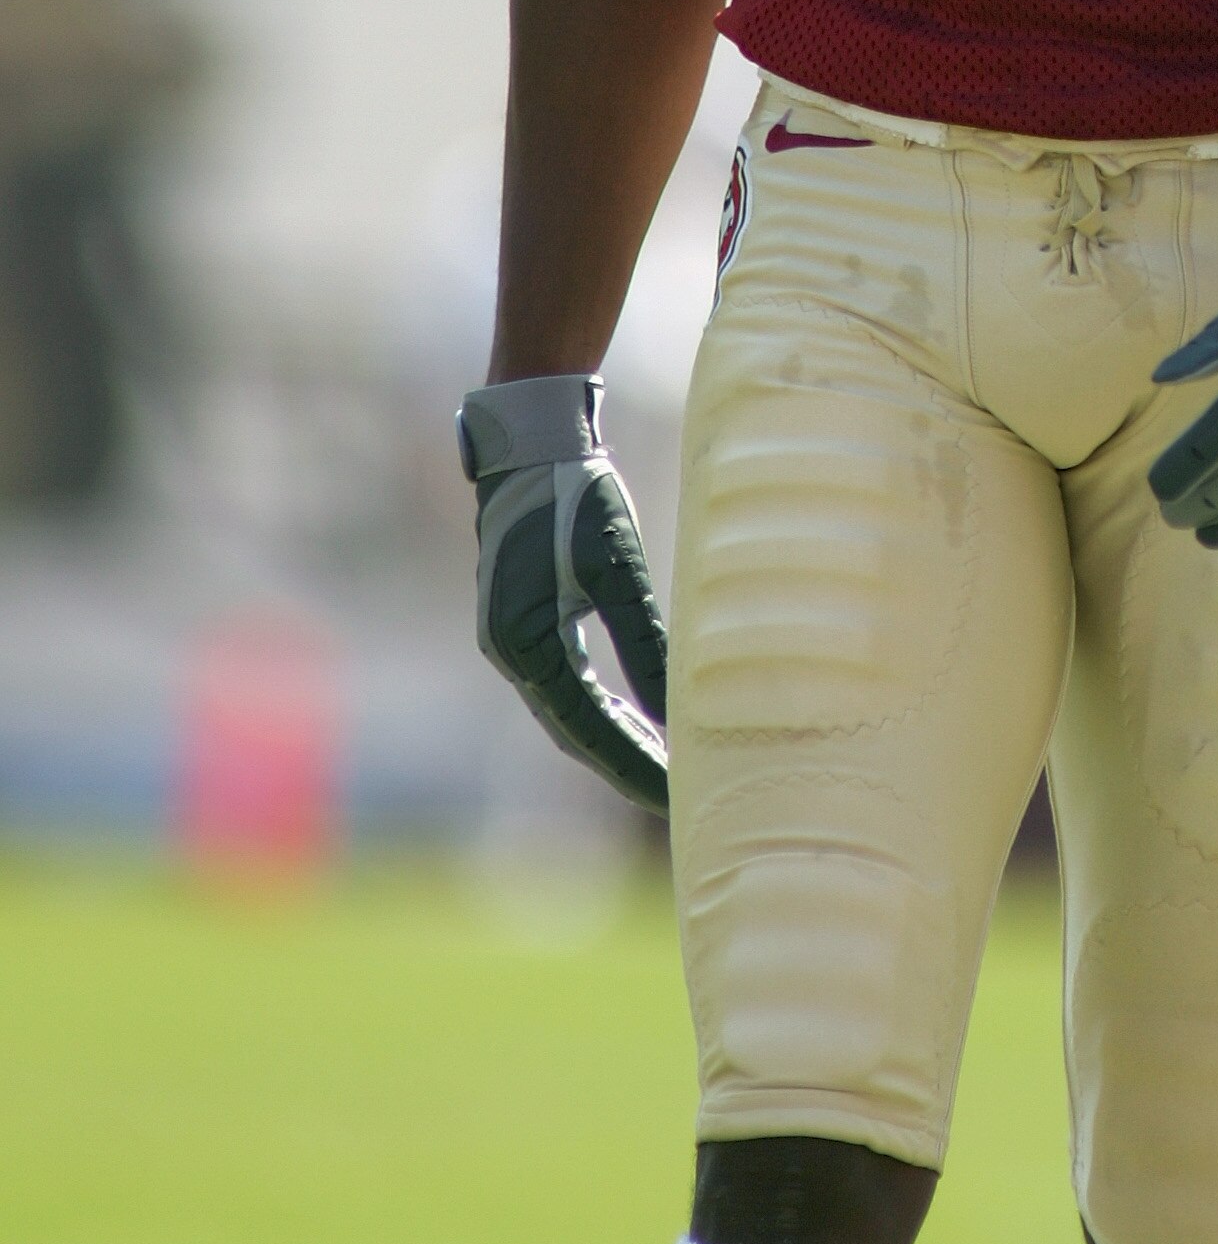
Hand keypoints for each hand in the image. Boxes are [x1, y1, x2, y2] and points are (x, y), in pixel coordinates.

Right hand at [457, 374, 668, 810]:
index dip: (634, 766)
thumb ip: (645, 643)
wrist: (531, 444)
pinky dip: (600, 711)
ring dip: (614, 742)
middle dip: (626, 765)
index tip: (676, 797)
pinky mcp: (524, 625)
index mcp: (529, 646)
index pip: (590, 729)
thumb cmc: (575, 497)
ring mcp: (513, 642)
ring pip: (569, 714)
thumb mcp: (618, 567)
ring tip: (666, 770)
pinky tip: (637, 722)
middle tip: (679, 798)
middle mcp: (512, 655)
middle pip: (576, 732)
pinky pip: (564, 687)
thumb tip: (676, 712)